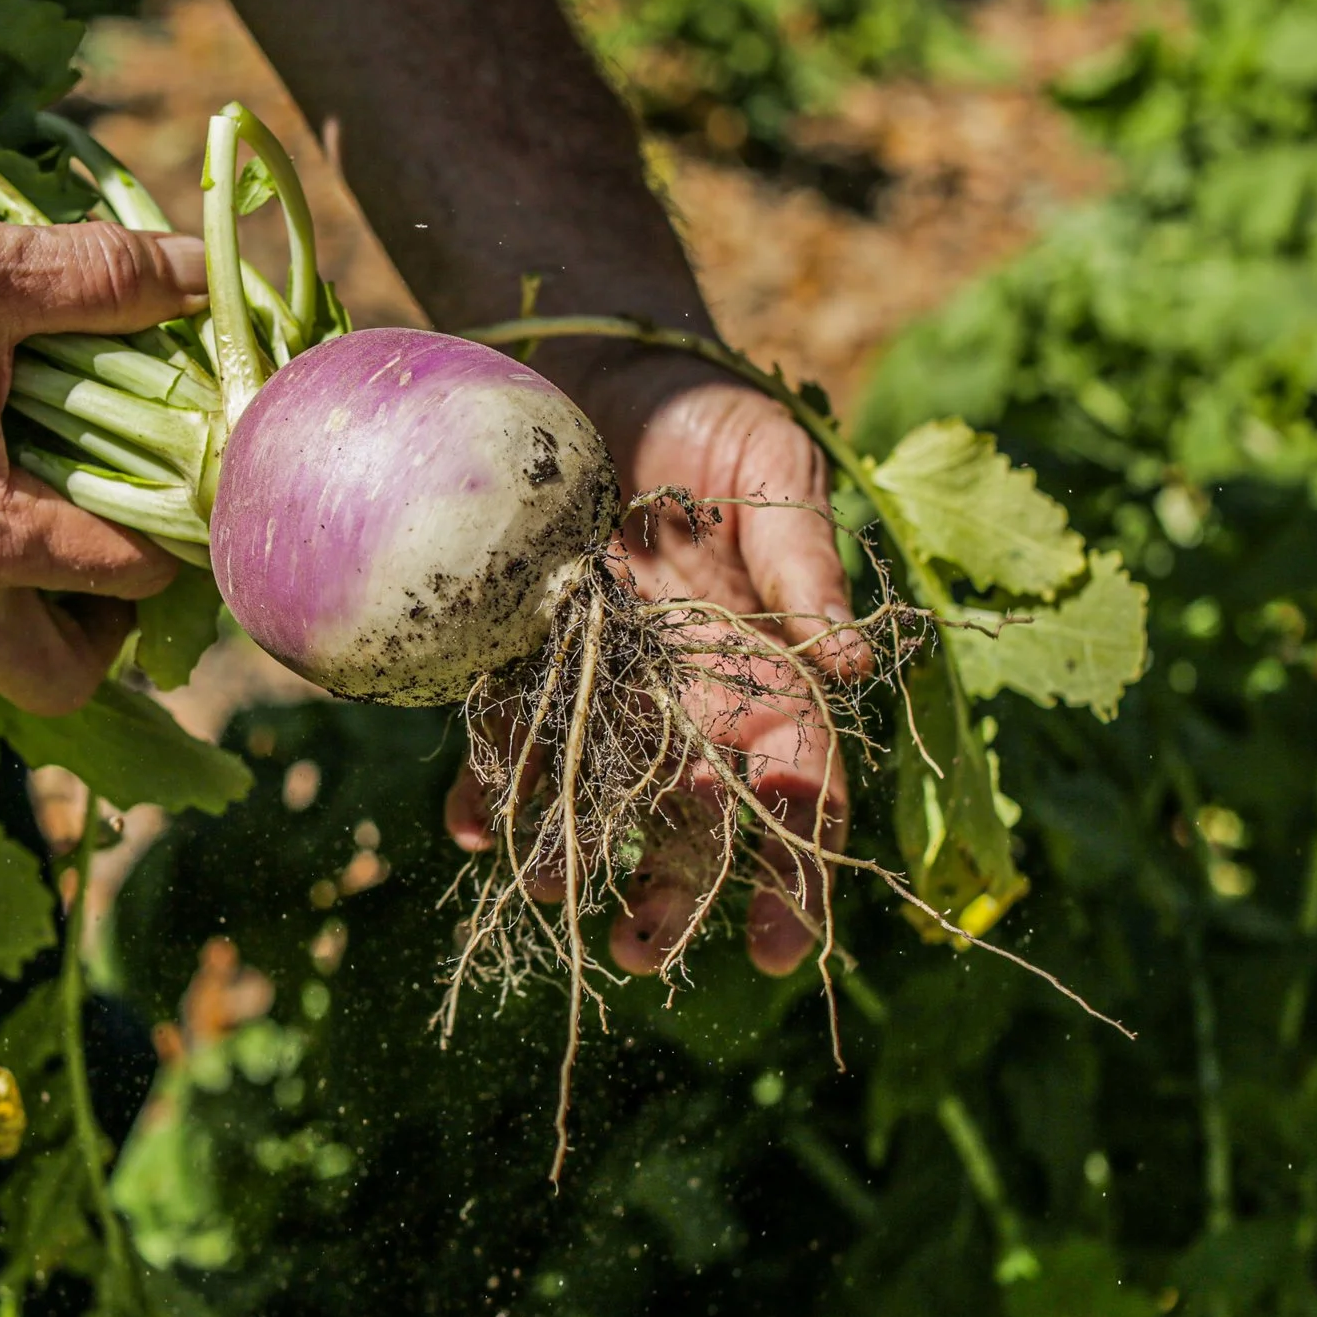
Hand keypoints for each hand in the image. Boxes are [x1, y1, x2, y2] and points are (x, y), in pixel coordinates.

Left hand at [445, 350, 858, 976]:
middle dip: (673, 896)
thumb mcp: (775, 472)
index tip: (782, 947)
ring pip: (595, 799)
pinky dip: (485, 785)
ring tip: (546, 900)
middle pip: (693, 823)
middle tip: (640, 951)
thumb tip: (852, 662)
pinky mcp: (523, 660)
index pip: (799, 793)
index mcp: (770, 671)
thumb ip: (804, 568)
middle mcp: (688, 700)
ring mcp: (603, 688)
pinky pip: (504, 739)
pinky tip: (464, 825)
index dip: (798, 874)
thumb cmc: (709, 416)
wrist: (600, 365)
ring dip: (571, 856)